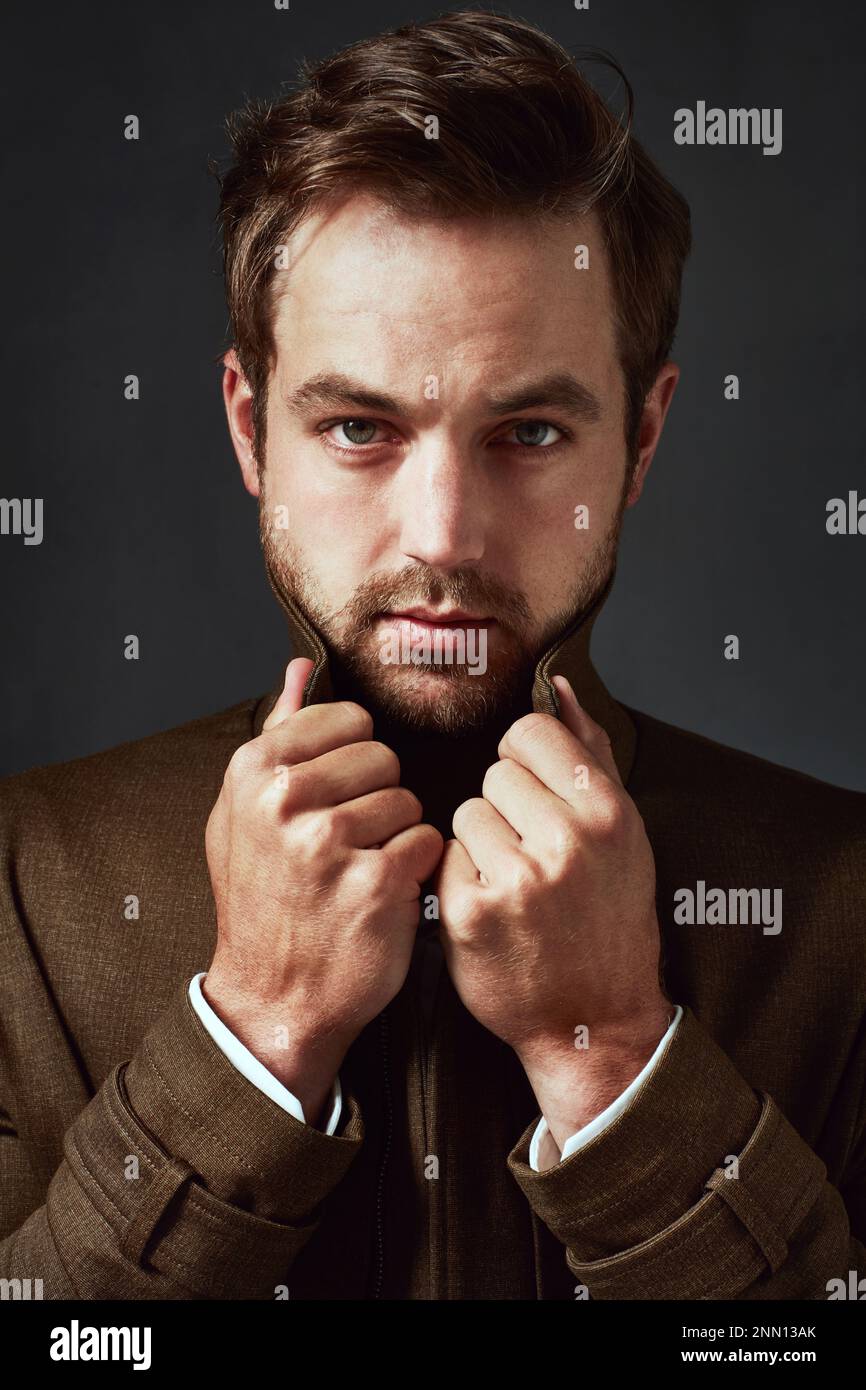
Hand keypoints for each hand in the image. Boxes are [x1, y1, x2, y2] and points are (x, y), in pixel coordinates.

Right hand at [203, 657, 442, 1125]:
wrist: (273, 998)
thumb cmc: (263, 899)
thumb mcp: (244, 812)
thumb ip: (277, 733)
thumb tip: (301, 668)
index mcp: (254, 770)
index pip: (349, 720)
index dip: (355, 759)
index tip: (335, 797)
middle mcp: (286, 799)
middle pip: (384, 757)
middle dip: (377, 798)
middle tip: (347, 843)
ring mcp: (330, 841)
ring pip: (409, 800)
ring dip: (397, 836)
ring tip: (360, 871)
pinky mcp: (377, 881)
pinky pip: (428, 843)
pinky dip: (416, 870)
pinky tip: (383, 895)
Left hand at [435, 675, 669, 1151]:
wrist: (595, 1018)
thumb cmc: (608, 919)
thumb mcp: (622, 833)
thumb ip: (588, 752)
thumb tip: (559, 685)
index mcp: (605, 811)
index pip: (530, 732)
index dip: (522, 761)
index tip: (532, 792)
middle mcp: (565, 841)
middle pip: (494, 773)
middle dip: (504, 806)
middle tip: (530, 852)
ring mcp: (517, 878)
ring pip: (464, 813)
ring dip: (479, 842)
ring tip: (512, 880)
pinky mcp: (471, 913)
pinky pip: (444, 857)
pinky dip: (459, 878)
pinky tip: (491, 907)